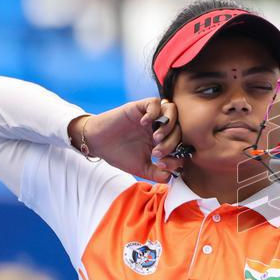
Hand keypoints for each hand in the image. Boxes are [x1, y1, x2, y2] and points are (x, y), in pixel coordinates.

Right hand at [68, 98, 183, 182]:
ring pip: (172, 110)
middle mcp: (159, 126)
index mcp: (163, 140)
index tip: (163, 164)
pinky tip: (144, 123)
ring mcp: (150, 116)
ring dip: (168, 125)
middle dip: (171, 143)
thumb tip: (172, 177)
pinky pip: (154, 102)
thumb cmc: (119, 154)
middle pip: (179, 128)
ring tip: (155, 138)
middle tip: (156, 153)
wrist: (97, 143)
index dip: (178, 154)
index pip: (181, 143)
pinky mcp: (138, 107)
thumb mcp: (141, 168)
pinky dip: (153, 112)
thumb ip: (157, 173)